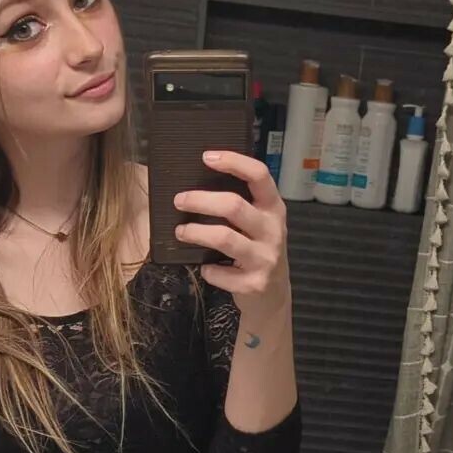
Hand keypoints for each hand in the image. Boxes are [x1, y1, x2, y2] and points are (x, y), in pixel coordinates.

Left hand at [175, 152, 290, 322]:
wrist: (273, 295)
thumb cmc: (257, 250)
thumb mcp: (258, 223)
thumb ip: (241, 205)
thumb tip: (198, 182)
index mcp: (273, 208)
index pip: (259, 175)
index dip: (234, 162)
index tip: (207, 157)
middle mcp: (273, 230)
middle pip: (234, 206)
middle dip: (201, 200)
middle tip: (179, 200)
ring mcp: (265, 258)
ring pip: (224, 237)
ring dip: (196, 232)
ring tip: (180, 231)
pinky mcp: (254, 283)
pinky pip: (219, 272)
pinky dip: (207, 270)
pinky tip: (205, 268)